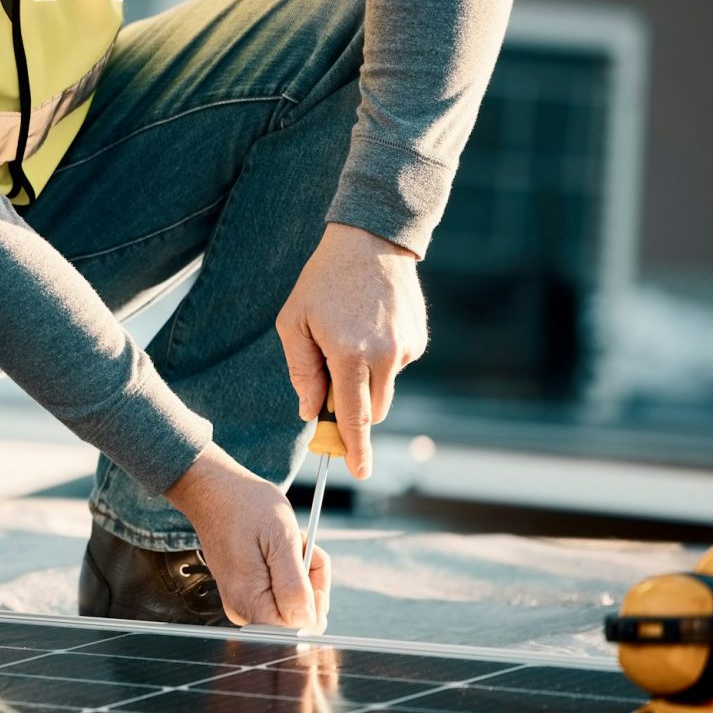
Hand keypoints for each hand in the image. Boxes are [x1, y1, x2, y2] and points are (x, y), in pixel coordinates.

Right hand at [165, 444, 330, 630]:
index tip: (308, 565)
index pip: (298, 628)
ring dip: (304, 574)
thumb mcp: (282, 539)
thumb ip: (294, 586)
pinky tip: (282, 550)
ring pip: (294, 605)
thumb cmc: (247, 508)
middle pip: (298, 618)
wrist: (217, 493)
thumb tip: (306, 621)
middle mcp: (244, 611)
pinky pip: (283, 595)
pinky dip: (293, 572)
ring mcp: (245, 604)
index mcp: (250, 602)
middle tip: (301, 549)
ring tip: (290, 544)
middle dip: (311, 584)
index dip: (314, 600)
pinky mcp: (248, 595)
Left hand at [276, 222, 427, 478]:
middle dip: (353, 410)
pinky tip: (369, 326)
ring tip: (349, 336)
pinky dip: (381, 359)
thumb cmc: (323, 281)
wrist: (371, 241)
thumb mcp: (294, 322)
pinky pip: (396, 366)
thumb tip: (311, 411)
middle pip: (372, 410)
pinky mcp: (418, 339)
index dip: (355, 448)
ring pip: (384, 389)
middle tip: (330, 383)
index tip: (359, 472)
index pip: (354, 417)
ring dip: (365, 380)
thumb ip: (302, 371)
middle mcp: (384, 356)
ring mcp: (406, 347)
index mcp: (350, 354)